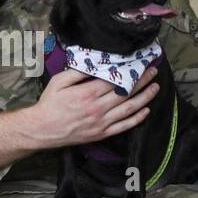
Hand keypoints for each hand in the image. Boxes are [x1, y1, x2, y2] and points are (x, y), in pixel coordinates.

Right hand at [23, 66, 160, 148]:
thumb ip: (77, 72)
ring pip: (129, 109)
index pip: (115, 80)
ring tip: (155, 88)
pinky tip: (146, 110)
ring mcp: (102, 122)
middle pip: (126, 93)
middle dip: (142, 81)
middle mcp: (98, 108)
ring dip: (145, 98)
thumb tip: (94, 63)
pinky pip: (124, 126)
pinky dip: (137, 118)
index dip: (130, 71)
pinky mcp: (102, 133)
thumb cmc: (50, 104)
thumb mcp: (59, 82)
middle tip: (153, 72)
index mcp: (88, 93)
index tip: (139, 64)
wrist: (43, 129)